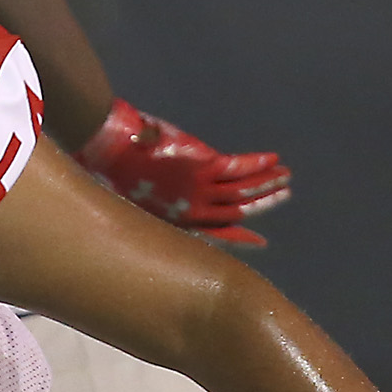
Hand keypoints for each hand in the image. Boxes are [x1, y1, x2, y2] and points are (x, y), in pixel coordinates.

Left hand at [76, 99, 290, 246]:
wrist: (105, 149)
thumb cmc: (111, 170)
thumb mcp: (133, 193)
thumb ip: (156, 196)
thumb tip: (161, 188)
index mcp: (174, 220)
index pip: (215, 234)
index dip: (239, 237)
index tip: (260, 242)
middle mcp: (190, 210)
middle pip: (236, 211)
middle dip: (261, 204)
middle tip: (284, 195)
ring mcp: (197, 189)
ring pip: (242, 191)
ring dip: (267, 183)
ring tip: (286, 177)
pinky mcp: (203, 166)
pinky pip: (239, 168)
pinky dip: (258, 164)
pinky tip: (273, 159)